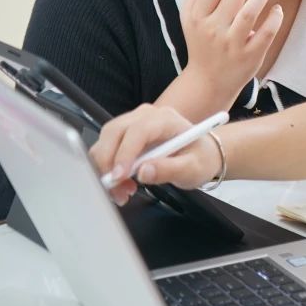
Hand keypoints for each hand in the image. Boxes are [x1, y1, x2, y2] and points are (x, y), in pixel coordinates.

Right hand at [89, 104, 221, 204]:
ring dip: (106, 168)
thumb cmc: (199, 157)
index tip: (120, 176)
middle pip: (114, 132)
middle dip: (109, 163)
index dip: (125, 153)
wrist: (200, 154)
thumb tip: (143, 172)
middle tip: (117, 190)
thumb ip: (169, 170)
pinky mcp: (124, 134)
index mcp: (166, 119)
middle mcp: (146, 115)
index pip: (138, 131)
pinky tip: (123, 183)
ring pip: (105, 141)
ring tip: (124, 190)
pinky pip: (106, 148)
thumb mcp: (193, 168)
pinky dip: (108, 168)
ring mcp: (133, 122)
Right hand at [180, 0, 284, 105]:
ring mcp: (231, 44)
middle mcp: (212, 29)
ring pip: (249, 13)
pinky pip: (265, 34)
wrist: (208, 82)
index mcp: (197, 17)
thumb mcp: (190, 20)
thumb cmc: (202, 44)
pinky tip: (278, 8)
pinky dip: (273, 19)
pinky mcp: (249, 57)